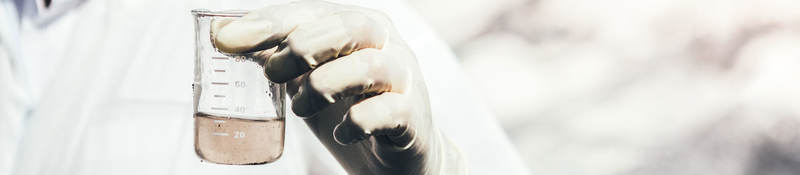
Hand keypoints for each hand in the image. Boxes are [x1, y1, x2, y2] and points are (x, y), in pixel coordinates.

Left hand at [213, 1, 463, 173]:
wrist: (397, 154)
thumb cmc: (350, 106)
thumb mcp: (310, 75)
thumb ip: (275, 54)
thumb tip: (221, 34)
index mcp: (358, 25)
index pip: (311, 13)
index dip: (268, 24)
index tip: (226, 41)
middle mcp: (386, 44)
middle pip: (350, 27)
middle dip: (303, 48)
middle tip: (273, 74)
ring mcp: (404, 79)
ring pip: (370, 67)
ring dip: (325, 87)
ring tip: (302, 106)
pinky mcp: (412, 116)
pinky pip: (388, 112)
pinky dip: (357, 123)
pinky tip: (342, 134)